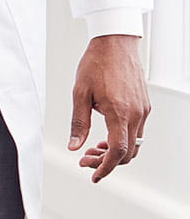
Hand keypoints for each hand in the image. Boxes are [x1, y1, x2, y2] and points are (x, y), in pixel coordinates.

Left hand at [68, 34, 150, 182]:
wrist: (116, 43)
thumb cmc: (96, 64)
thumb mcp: (80, 94)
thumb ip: (79, 123)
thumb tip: (74, 146)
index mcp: (120, 113)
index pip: (118, 151)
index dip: (106, 168)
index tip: (94, 175)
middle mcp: (137, 114)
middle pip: (127, 152)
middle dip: (106, 162)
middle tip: (85, 160)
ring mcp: (143, 110)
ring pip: (133, 143)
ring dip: (114, 152)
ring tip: (92, 149)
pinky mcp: (144, 105)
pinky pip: (136, 131)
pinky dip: (122, 139)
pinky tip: (105, 136)